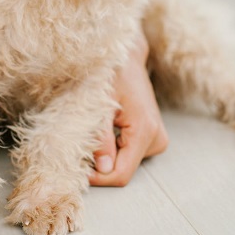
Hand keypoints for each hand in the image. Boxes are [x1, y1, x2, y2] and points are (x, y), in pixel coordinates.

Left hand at [90, 34, 168, 186]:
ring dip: (106, 154)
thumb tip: (103, 170)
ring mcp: (157, 138)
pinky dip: (113, 148)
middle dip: (100, 164)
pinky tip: (107, 128)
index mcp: (145, 130)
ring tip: (96, 128)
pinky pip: (129, 154)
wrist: (126, 56)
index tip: (78, 168)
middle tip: (82, 142)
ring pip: (125, 163)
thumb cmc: (110, 73)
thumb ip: (100, 138)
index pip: (121, 174)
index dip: (98, 178)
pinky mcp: (152, 136)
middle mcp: (156, 138)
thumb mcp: (98, 104)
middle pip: (123, 170)